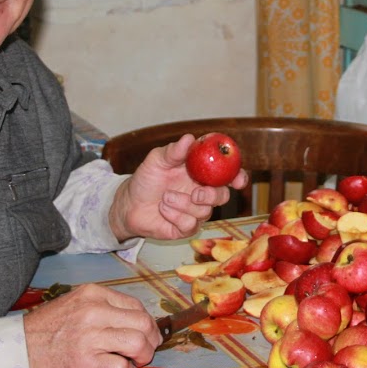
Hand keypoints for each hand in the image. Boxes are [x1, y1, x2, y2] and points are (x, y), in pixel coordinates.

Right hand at [23, 283, 160, 367]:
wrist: (17, 350)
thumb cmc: (47, 328)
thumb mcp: (75, 303)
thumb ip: (103, 306)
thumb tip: (135, 320)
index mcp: (94, 294)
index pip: (135, 305)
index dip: (148, 322)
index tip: (149, 333)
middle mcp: (94, 311)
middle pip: (143, 323)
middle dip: (151, 339)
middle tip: (147, 350)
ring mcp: (90, 337)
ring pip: (137, 343)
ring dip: (143, 356)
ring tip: (135, 361)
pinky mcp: (85, 363)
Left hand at [108, 134, 248, 241]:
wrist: (129, 203)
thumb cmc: (146, 179)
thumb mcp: (157, 160)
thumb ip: (174, 151)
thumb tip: (189, 139)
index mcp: (202, 174)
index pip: (227, 175)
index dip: (238, 177)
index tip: (238, 180)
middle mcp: (202, 193)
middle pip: (222, 196)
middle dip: (211, 196)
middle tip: (195, 194)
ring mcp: (195, 212)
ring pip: (204, 211)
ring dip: (182, 204)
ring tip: (164, 198)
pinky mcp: (186, 228)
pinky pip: (190, 224)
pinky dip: (175, 216)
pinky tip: (163, 210)